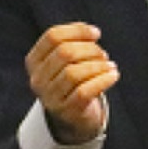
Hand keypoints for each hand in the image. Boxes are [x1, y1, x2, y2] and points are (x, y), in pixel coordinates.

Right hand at [26, 22, 118, 144]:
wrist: (73, 118)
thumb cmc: (72, 82)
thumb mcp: (66, 60)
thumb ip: (74, 41)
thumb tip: (92, 33)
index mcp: (34, 61)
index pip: (52, 36)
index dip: (78, 31)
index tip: (96, 34)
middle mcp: (38, 79)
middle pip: (64, 53)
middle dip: (90, 49)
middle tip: (103, 54)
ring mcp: (50, 97)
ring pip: (73, 73)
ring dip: (98, 65)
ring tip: (110, 66)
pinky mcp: (67, 111)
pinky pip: (84, 91)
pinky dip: (102, 80)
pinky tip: (113, 76)